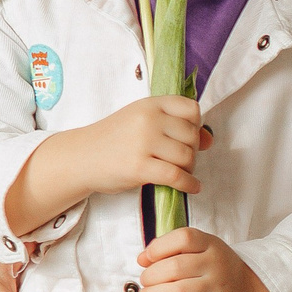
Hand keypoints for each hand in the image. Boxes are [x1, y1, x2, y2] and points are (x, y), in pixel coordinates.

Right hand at [4, 97, 206, 233]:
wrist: (82, 157)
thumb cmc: (115, 140)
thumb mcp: (143, 123)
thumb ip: (175, 126)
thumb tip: (210, 139)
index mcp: (150, 104)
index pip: (191, 108)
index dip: (195, 125)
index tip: (186, 137)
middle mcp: (148, 119)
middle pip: (192, 136)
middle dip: (192, 151)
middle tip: (180, 160)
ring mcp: (143, 143)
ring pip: (187, 157)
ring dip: (189, 169)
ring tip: (179, 172)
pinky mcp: (140, 167)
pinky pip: (177, 176)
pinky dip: (189, 184)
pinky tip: (191, 187)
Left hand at [138, 228, 280, 291]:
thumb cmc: (218, 271)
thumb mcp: (202, 251)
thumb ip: (173, 251)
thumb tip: (143, 259)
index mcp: (211, 244)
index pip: (182, 238)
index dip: (157, 248)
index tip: (145, 260)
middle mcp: (217, 263)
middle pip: (175, 267)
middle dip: (150, 277)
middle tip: (145, 284)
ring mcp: (219, 287)